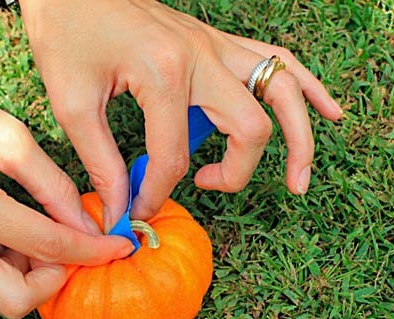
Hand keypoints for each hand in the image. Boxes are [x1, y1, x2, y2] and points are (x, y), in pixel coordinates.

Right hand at [0, 30, 132, 318]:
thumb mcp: (6, 133)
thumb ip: (51, 184)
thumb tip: (86, 225)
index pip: (44, 245)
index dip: (89, 251)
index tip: (117, 247)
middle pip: (13, 299)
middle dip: (52, 279)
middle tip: (68, 246)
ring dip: (23, 273)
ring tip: (30, 231)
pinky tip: (1, 235)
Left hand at [19, 0, 341, 228]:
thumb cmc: (66, 34)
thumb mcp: (71, 103)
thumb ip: (100, 161)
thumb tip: (119, 208)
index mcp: (165, 73)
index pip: (175, 156)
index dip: (157, 192)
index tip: (139, 209)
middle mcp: (203, 56)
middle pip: (250, 128)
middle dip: (237, 173)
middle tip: (210, 190)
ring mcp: (216, 44)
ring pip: (282, 91)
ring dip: (299, 138)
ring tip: (298, 181)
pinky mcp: (217, 40)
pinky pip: (278, 61)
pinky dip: (307, 90)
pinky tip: (328, 112)